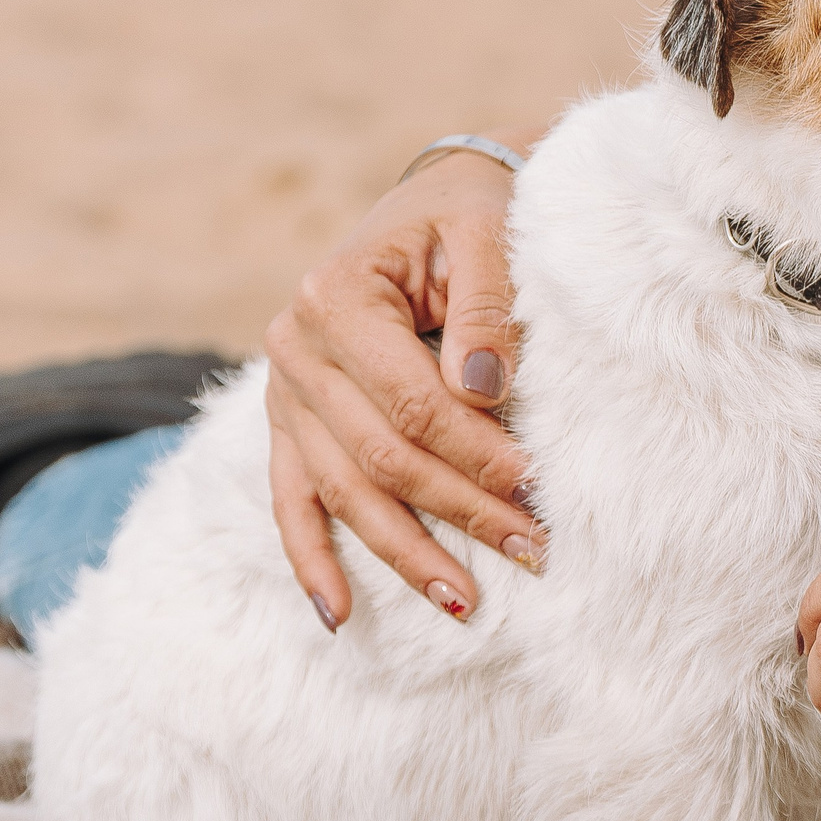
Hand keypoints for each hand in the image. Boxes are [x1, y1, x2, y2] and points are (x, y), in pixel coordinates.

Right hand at [263, 137, 545, 626]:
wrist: (437, 204)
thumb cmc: (471, 219)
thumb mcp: (489, 236)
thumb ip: (487, 308)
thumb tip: (483, 390)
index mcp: (338, 296)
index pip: (410, 400)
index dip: (473, 450)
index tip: (534, 485)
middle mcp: (296, 348)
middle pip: (381, 455)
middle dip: (459, 510)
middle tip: (533, 549)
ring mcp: (286, 393)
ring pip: (344, 492)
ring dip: (404, 553)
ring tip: (466, 602)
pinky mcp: (292, 425)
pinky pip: (292, 502)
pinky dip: (314, 561)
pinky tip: (340, 616)